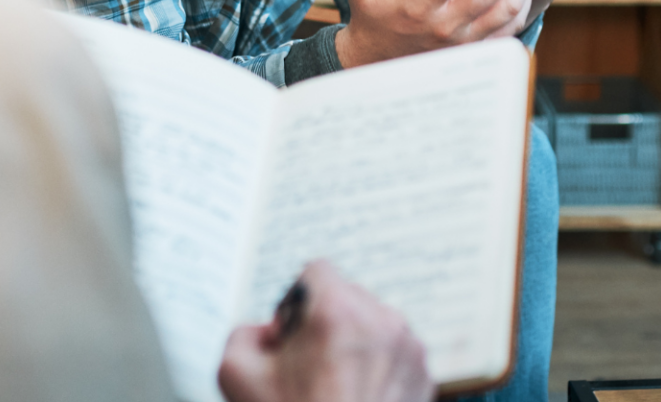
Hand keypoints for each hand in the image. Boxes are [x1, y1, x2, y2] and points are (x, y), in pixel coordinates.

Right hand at [218, 261, 434, 401]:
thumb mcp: (235, 374)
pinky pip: (395, 354)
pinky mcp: (424, 376)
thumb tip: (268, 333)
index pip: (316, 271)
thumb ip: (243, 334)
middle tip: (309, 365)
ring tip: (336, 386)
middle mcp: (381, 321)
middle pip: (347, 296)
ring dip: (353, 344)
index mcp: (337, 311)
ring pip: (374, 325)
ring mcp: (409, 349)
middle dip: (325, 323)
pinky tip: (358, 399)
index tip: (291, 339)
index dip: (295, 301)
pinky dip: (377, 369)